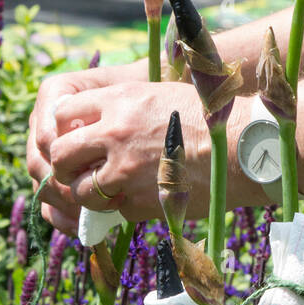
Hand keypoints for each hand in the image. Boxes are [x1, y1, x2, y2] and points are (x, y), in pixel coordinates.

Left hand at [27, 71, 211, 231]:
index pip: (63, 113)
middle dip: (65, 166)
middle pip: (60, 155)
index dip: (64, 128)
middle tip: (79, 170)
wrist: (243, 146)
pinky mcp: (141, 200)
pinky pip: (114, 210)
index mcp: (120, 100)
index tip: (76, 136)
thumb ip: (123, 106)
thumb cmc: (208, 117)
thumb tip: (93, 124)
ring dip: (89, 193)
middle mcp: (116, 134)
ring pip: (79, 191)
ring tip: (108, 189)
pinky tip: (143, 196)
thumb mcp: (160, 94)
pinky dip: (123, 207)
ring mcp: (126, 170)